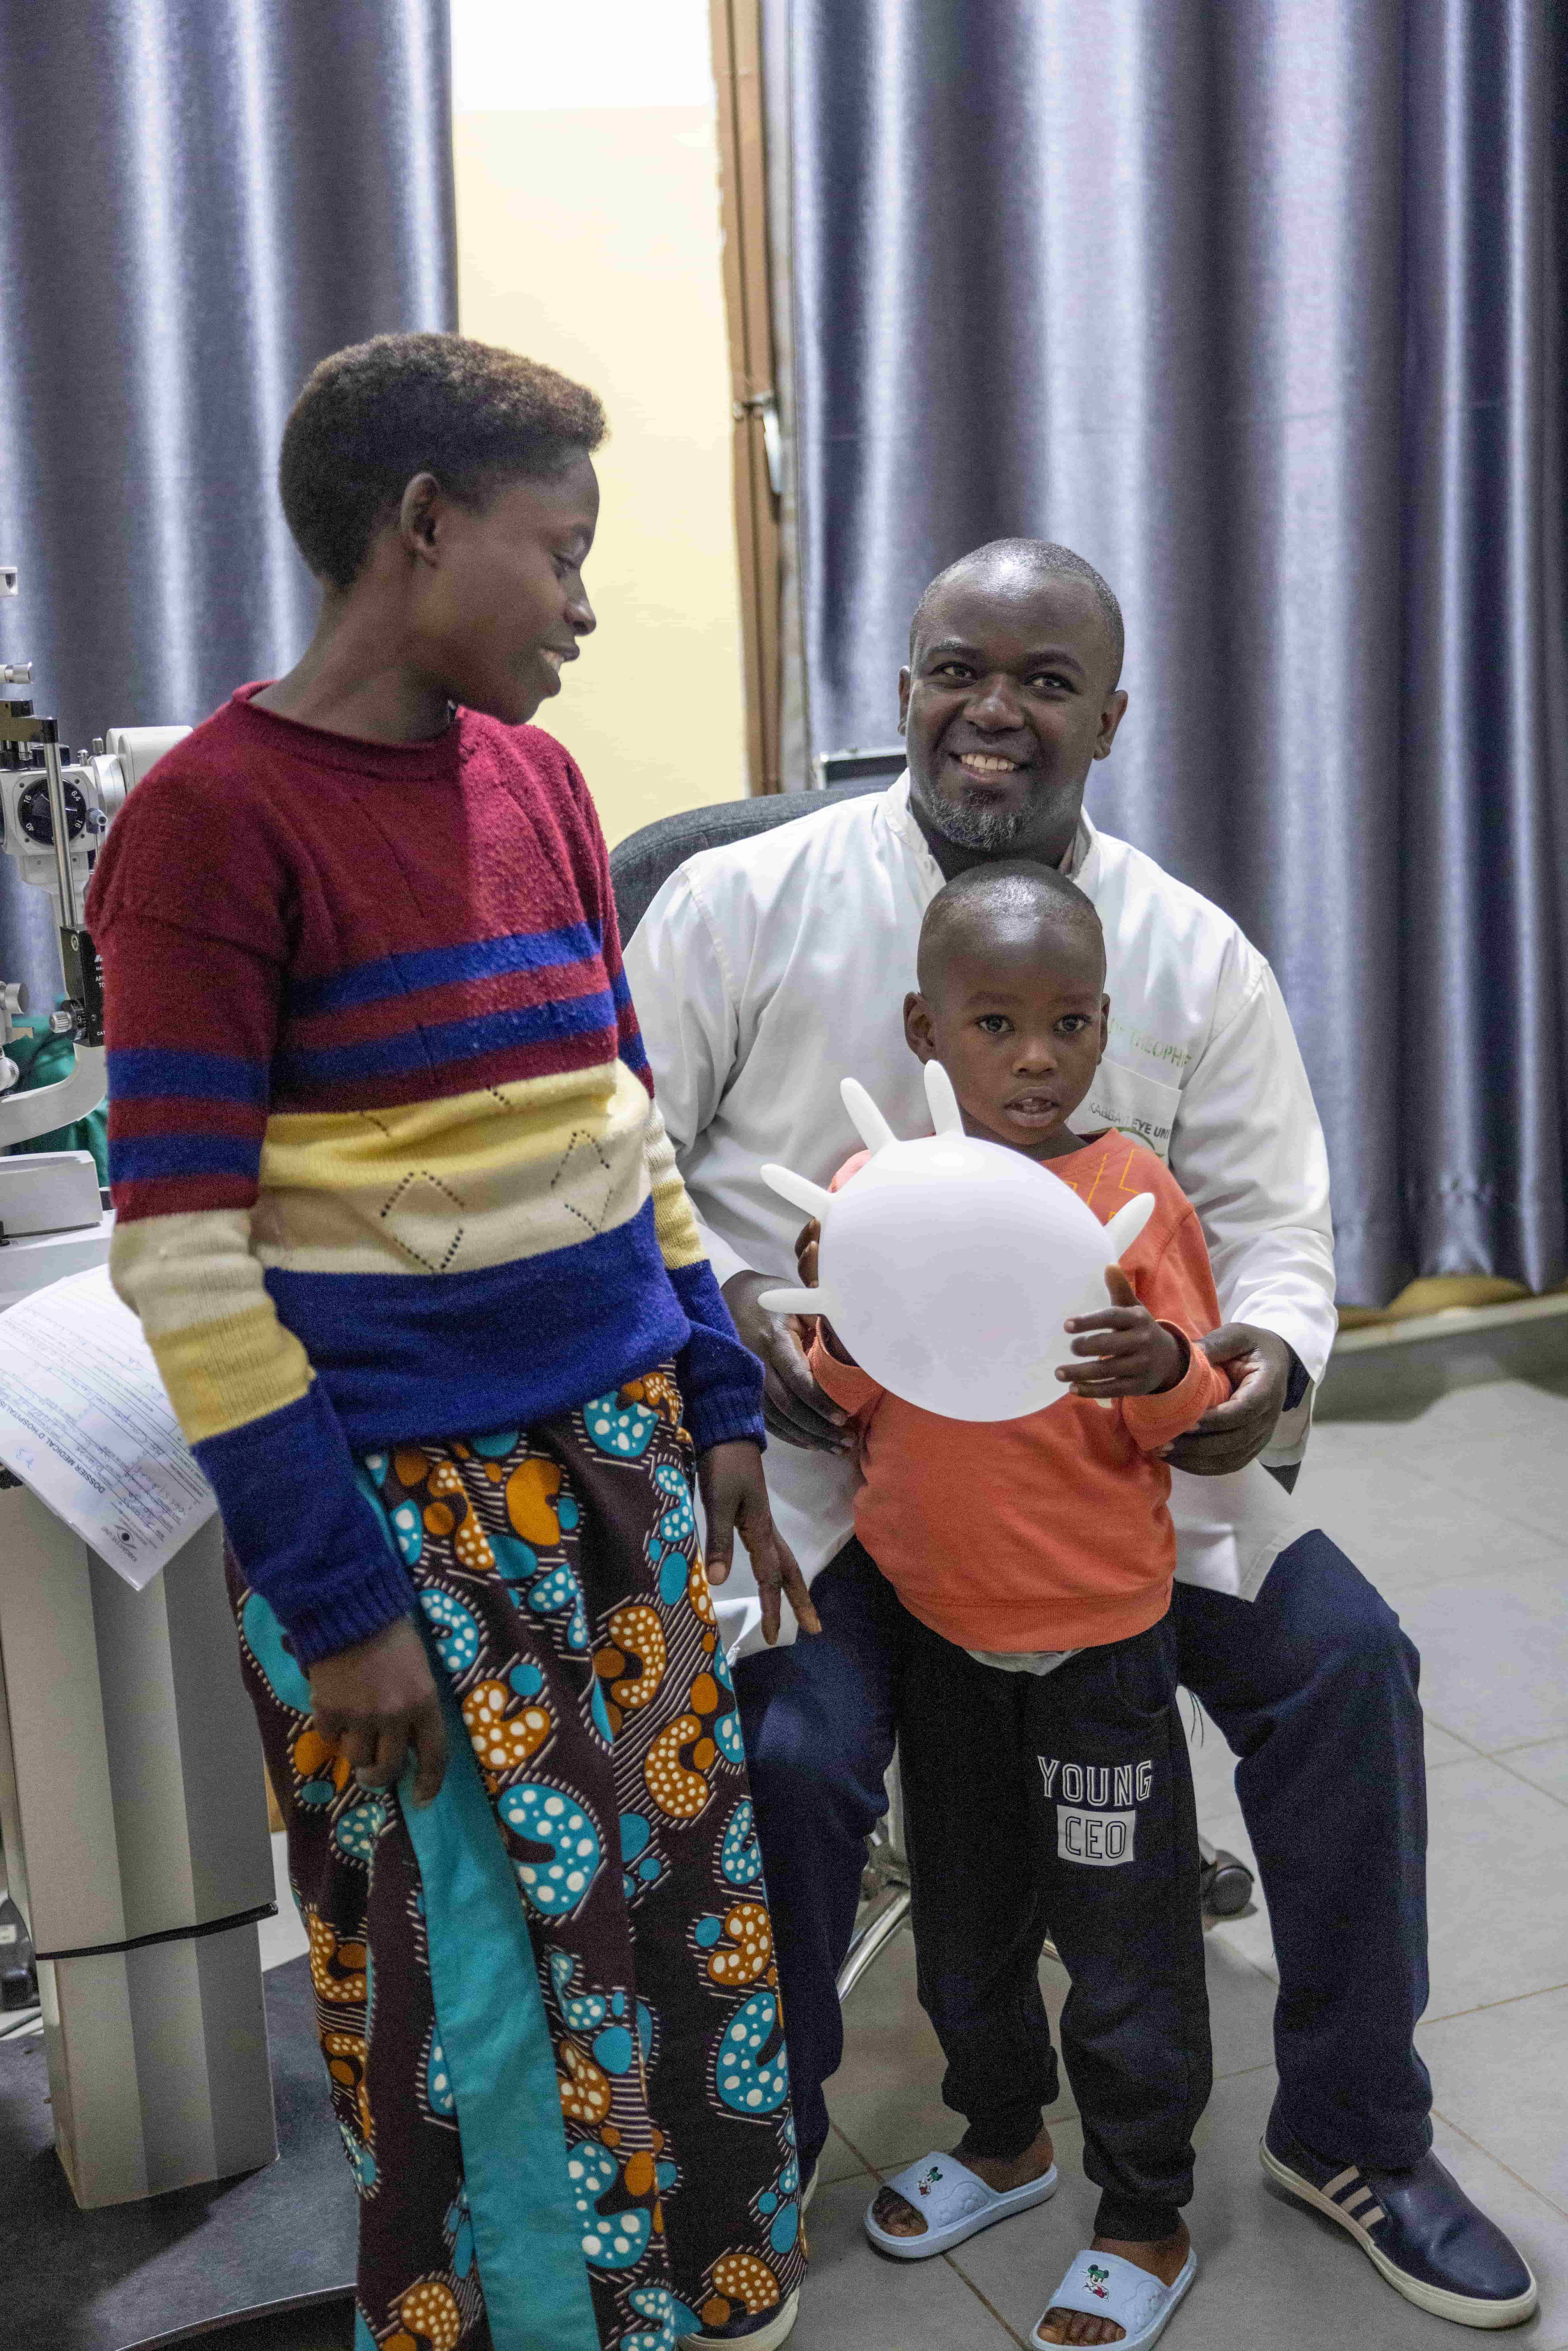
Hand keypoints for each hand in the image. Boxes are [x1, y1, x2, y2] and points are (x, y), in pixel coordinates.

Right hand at [308, 1615, 447, 1805]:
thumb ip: (416, 1707)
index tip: (421, 1799)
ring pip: (357, 1758)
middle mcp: (395, 1715)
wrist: (351, 1610)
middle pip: (388, 1767)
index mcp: (424, 1702)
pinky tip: (335, 1710)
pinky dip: (333, 1731)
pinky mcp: (329, 1711)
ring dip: (356, 1753)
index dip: (429, 1783)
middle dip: (380, 1776)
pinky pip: (331, 1739)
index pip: (434, 1756)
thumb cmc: (392, 1637)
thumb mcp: (419, 1670)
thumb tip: (408, 1745)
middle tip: (374, 1774)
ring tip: (354, 1734)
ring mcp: (360, 1715)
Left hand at [698, 1439, 821, 1643]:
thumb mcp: (717, 1500)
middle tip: (814, 1627)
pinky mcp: (752, 1515)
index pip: (769, 1576)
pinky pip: (770, 1550)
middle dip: (799, 1601)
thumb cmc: (723, 1465)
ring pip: (783, 1561)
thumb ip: (719, 1539)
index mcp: (760, 1529)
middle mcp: (766, 1529)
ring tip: (800, 1607)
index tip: (774, 1636)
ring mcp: (761, 1522)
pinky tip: (770, 1573)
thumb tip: (717, 1581)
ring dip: (791, 1587)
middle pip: (788, 1571)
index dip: (772, 1607)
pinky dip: (775, 1569)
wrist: (727, 1433)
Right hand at [723, 1264, 852, 1454]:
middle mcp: (757, 1363)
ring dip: (807, 1437)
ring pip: (777, 1418)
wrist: (730, 1297)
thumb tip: (854, 1331)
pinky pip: (766, 1419)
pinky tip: (810, 1443)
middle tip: (846, 1441)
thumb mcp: (795, 1298)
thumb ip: (821, 1315)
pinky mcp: (744, 1389)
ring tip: (835, 1448)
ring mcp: (748, 1379)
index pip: (798, 1377)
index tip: (843, 1416)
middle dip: (818, 1427)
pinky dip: (788, 1435)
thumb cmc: (770, 1297)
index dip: (820, 1401)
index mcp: (773, 1339)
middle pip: (788, 1405)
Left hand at [1060, 1264, 1185, 1397]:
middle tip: (1071, 1347)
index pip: (1112, 1318)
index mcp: (1138, 1319)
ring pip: (1107, 1370)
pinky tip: (1073, 1388)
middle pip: (1109, 1345)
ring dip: (1080, 1373)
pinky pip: (1112, 1389)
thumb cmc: (1140, 1329)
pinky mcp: (1137, 1385)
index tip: (1066, 1325)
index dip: (1089, 1321)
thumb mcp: (1134, 1309)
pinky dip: (1091, 1390)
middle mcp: (1142, 1342)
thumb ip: (1120, 1290)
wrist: (1169, 1359)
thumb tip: (1110, 1265)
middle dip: (1085, 1347)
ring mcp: (1141, 1365)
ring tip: (1059, 1372)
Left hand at [1162, 1322, 1292, 1474]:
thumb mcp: (1238, 1336)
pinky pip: (1230, 1463)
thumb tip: (1189, 1354)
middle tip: (1164, 1443)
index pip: (1244, 1411)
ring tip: (1164, 1453)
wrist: (1275, 1361)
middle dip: (1198, 1446)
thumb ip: (1217, 1344)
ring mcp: (1262, 1434)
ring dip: (1197, 1461)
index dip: (1217, 1420)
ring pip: (1232, 1458)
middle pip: (1236, 1441)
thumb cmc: (1252, 1346)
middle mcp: (1269, 1416)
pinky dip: (1204, 1467)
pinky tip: (1178, 1460)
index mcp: (1267, 1387)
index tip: (1187, 1423)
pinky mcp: (1252, 1445)